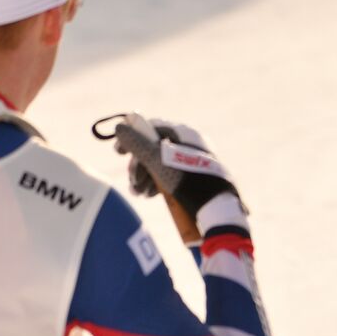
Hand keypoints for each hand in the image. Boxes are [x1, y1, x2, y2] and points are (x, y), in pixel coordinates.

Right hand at [110, 114, 245, 234]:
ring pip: (160, 164)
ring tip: (139, 193)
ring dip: (144, 177)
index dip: (132, 138)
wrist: (218, 209)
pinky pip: (170, 175)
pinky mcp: (194, 177)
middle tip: (133, 182)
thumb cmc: (188, 182)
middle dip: (138, 166)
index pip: (152, 128)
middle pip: (153, 149)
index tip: (118, 152)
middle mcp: (189, 144)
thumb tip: (119, 126)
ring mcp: (192, 161)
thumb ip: (137, 144)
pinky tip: (150, 195)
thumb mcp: (158, 162)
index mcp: (184, 134)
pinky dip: (157, 183)